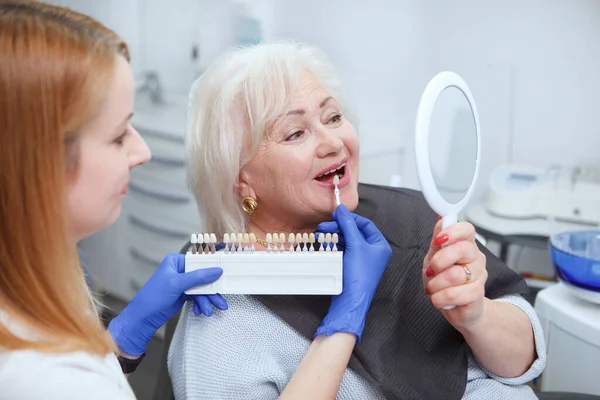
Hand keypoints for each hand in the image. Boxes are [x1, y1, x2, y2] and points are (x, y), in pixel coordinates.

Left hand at [108, 254, 226, 355]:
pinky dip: (200, 304)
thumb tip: (217, 270)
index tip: (224, 275)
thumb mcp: (177, 284)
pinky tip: (200, 311)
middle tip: (220, 301)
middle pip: (203, 277)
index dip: (212, 268)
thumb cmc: (153, 297)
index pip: (199, 261)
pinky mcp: (184, 294)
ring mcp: (183, 283)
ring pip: (202, 289)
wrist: (143, 318)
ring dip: (207, 300)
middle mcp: (180, 270)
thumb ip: (198, 277)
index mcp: (176, 261)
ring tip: (208, 311)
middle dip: (211, 291)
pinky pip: (198, 297)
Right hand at [315, 205, 391, 342]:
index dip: (350, 218)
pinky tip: (325, 243)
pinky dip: (334, 245)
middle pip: (354, 232)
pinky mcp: (351, 265)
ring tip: (321, 234)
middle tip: (324, 225)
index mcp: (380, 245)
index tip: (336, 215)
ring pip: (347, 241)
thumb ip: (348, 225)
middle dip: (339, 228)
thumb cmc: (359, 275)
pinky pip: (343, 250)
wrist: (350, 299)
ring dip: (334, 236)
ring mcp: (362, 259)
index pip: (365, 224)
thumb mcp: (355, 245)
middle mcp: (373, 252)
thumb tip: (341, 210)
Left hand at [423, 220, 487, 330]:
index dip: (453, 232)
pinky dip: (440, 298)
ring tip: (433, 288)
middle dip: (439, 261)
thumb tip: (441, 220)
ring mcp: (479, 277)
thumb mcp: (434, 258)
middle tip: (430, 271)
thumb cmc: (444, 282)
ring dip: (436, 284)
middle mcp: (476, 258)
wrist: (456, 308)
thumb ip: (437, 241)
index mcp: (466, 245)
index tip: (438, 240)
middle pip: (463, 249)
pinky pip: (455, 294)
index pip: (467, 229)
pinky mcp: (477, 295)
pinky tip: (438, 299)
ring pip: (455, 275)